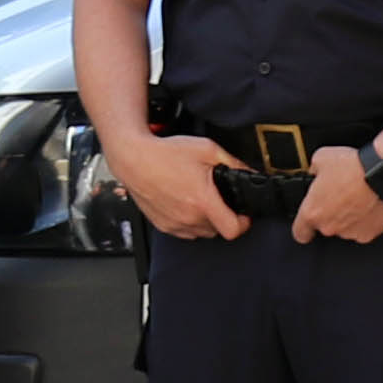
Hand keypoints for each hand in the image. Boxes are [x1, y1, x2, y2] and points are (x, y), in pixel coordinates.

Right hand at [111, 127, 247, 242]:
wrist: (133, 158)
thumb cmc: (165, 153)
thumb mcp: (207, 149)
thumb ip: (234, 163)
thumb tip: (249, 172)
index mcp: (203, 201)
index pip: (234, 230)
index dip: (244, 223)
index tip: (242, 214)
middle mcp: (189, 217)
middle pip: (218, 230)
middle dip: (222, 216)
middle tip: (218, 198)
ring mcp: (174, 223)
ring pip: (201, 232)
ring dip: (205, 220)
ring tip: (199, 199)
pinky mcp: (163, 225)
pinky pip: (184, 231)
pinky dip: (189, 222)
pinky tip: (184, 202)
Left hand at [292, 146, 382, 244]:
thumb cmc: (353, 166)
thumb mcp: (321, 158)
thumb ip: (313, 170)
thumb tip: (316, 172)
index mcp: (312, 212)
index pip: (300, 233)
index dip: (303, 229)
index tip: (306, 226)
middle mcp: (329, 226)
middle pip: (325, 226)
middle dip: (330, 214)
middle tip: (339, 197)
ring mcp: (350, 232)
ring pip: (344, 228)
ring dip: (347, 217)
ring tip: (356, 198)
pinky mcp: (369, 233)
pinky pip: (363, 229)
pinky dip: (364, 220)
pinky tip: (367, 205)